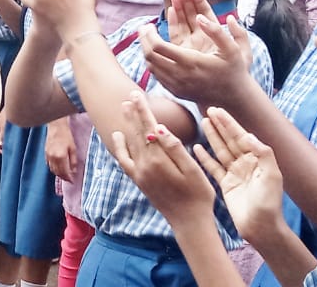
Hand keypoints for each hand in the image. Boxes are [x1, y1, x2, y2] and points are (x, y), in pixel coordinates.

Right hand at [45, 117, 78, 181]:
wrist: (56, 127)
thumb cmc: (66, 136)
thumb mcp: (73, 149)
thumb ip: (73, 161)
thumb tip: (73, 171)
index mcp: (61, 156)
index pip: (64, 171)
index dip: (69, 177)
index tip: (72, 181)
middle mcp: (53, 157)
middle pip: (58, 172)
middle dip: (64, 177)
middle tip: (69, 180)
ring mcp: (48, 155)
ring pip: (52, 169)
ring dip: (58, 174)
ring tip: (64, 175)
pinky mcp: (45, 153)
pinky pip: (49, 165)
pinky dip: (53, 168)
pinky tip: (58, 169)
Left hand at [111, 91, 216, 225]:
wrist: (188, 222)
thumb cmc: (198, 196)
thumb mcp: (193, 171)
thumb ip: (175, 148)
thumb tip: (160, 127)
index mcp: (159, 160)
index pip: (148, 128)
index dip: (143, 111)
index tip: (138, 95)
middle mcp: (144, 166)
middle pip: (136, 133)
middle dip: (133, 113)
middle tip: (130, 95)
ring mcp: (139, 174)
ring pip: (129, 143)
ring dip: (126, 125)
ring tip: (124, 109)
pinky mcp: (138, 180)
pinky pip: (124, 160)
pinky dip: (120, 147)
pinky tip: (118, 136)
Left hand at [141, 0, 256, 108]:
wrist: (233, 97)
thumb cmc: (234, 70)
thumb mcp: (232, 49)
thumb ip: (217, 31)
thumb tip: (200, 17)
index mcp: (191, 62)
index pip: (158, 47)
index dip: (149, 34)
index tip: (148, 24)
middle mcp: (180, 75)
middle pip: (150, 56)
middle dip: (143, 40)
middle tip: (143, 28)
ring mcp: (176, 85)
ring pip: (150, 66)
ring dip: (145, 51)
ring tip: (147, 38)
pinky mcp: (175, 91)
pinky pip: (156, 76)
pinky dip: (151, 63)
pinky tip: (155, 53)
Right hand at [195, 107, 285, 242]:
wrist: (260, 226)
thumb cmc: (268, 202)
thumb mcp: (271, 175)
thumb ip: (262, 153)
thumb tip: (248, 135)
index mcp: (257, 160)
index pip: (241, 136)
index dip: (229, 123)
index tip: (217, 111)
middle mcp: (245, 164)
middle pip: (229, 140)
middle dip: (219, 126)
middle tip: (207, 111)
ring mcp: (234, 173)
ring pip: (220, 150)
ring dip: (212, 137)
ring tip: (202, 123)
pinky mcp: (225, 184)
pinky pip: (213, 167)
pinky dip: (204, 157)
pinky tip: (196, 147)